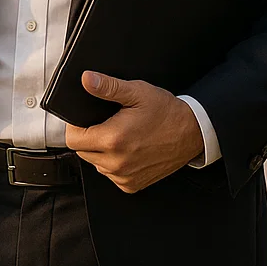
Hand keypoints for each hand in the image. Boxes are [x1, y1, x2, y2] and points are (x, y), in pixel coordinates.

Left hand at [63, 71, 204, 193]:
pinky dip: (113, 164)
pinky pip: (110, 174)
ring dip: (100, 151)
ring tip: (119, 135)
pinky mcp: (132, 185)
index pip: (73, 139)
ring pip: (96, 164)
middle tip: (106, 124)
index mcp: (113, 139)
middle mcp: (117, 162)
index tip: (85, 119)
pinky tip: (126, 150)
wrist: (193, 133)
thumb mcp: (137, 92)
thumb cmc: (167, 112)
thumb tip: (86, 79)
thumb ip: (108, 87)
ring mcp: (125, 177)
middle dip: (88, 137)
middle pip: (82, 151)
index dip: (75, 126)